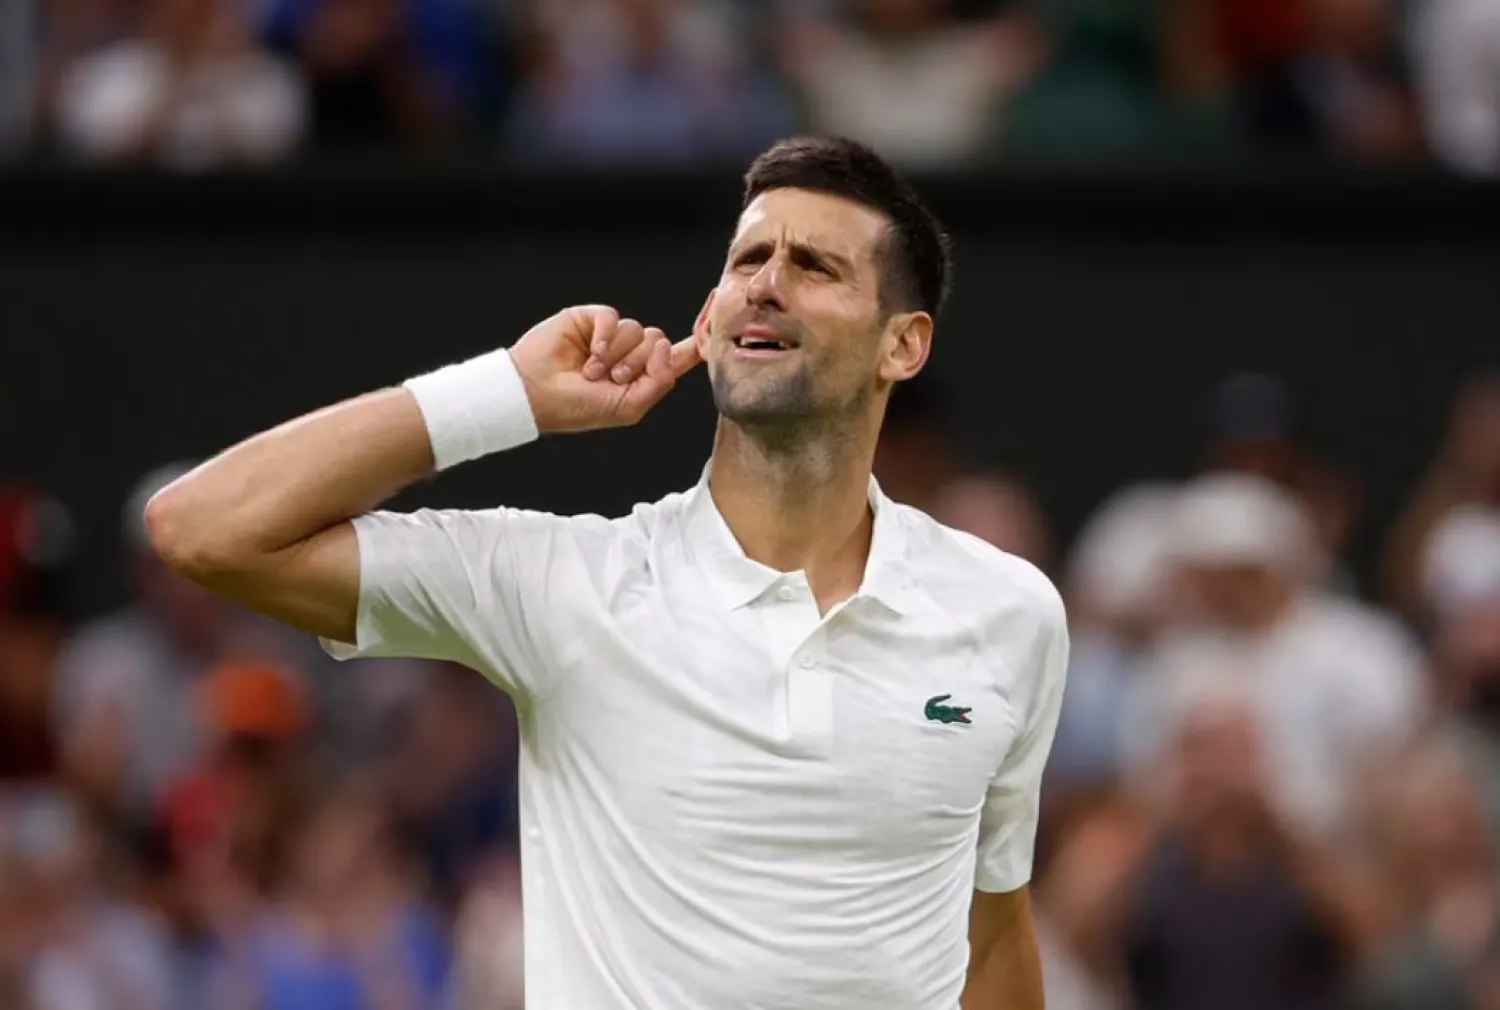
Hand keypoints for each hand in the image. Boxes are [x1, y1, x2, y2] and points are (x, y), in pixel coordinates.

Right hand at [508, 305, 700, 433]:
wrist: (536, 394)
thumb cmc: (578, 407)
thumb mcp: (629, 406)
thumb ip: (659, 381)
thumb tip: (669, 345)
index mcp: (643, 377)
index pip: (678, 356)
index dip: (697, 341)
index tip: (717, 320)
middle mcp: (630, 354)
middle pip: (660, 341)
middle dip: (640, 363)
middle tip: (614, 379)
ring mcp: (611, 336)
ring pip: (638, 330)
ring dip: (617, 355)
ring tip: (593, 372)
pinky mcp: (592, 319)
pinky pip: (615, 318)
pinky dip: (605, 338)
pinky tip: (590, 354)